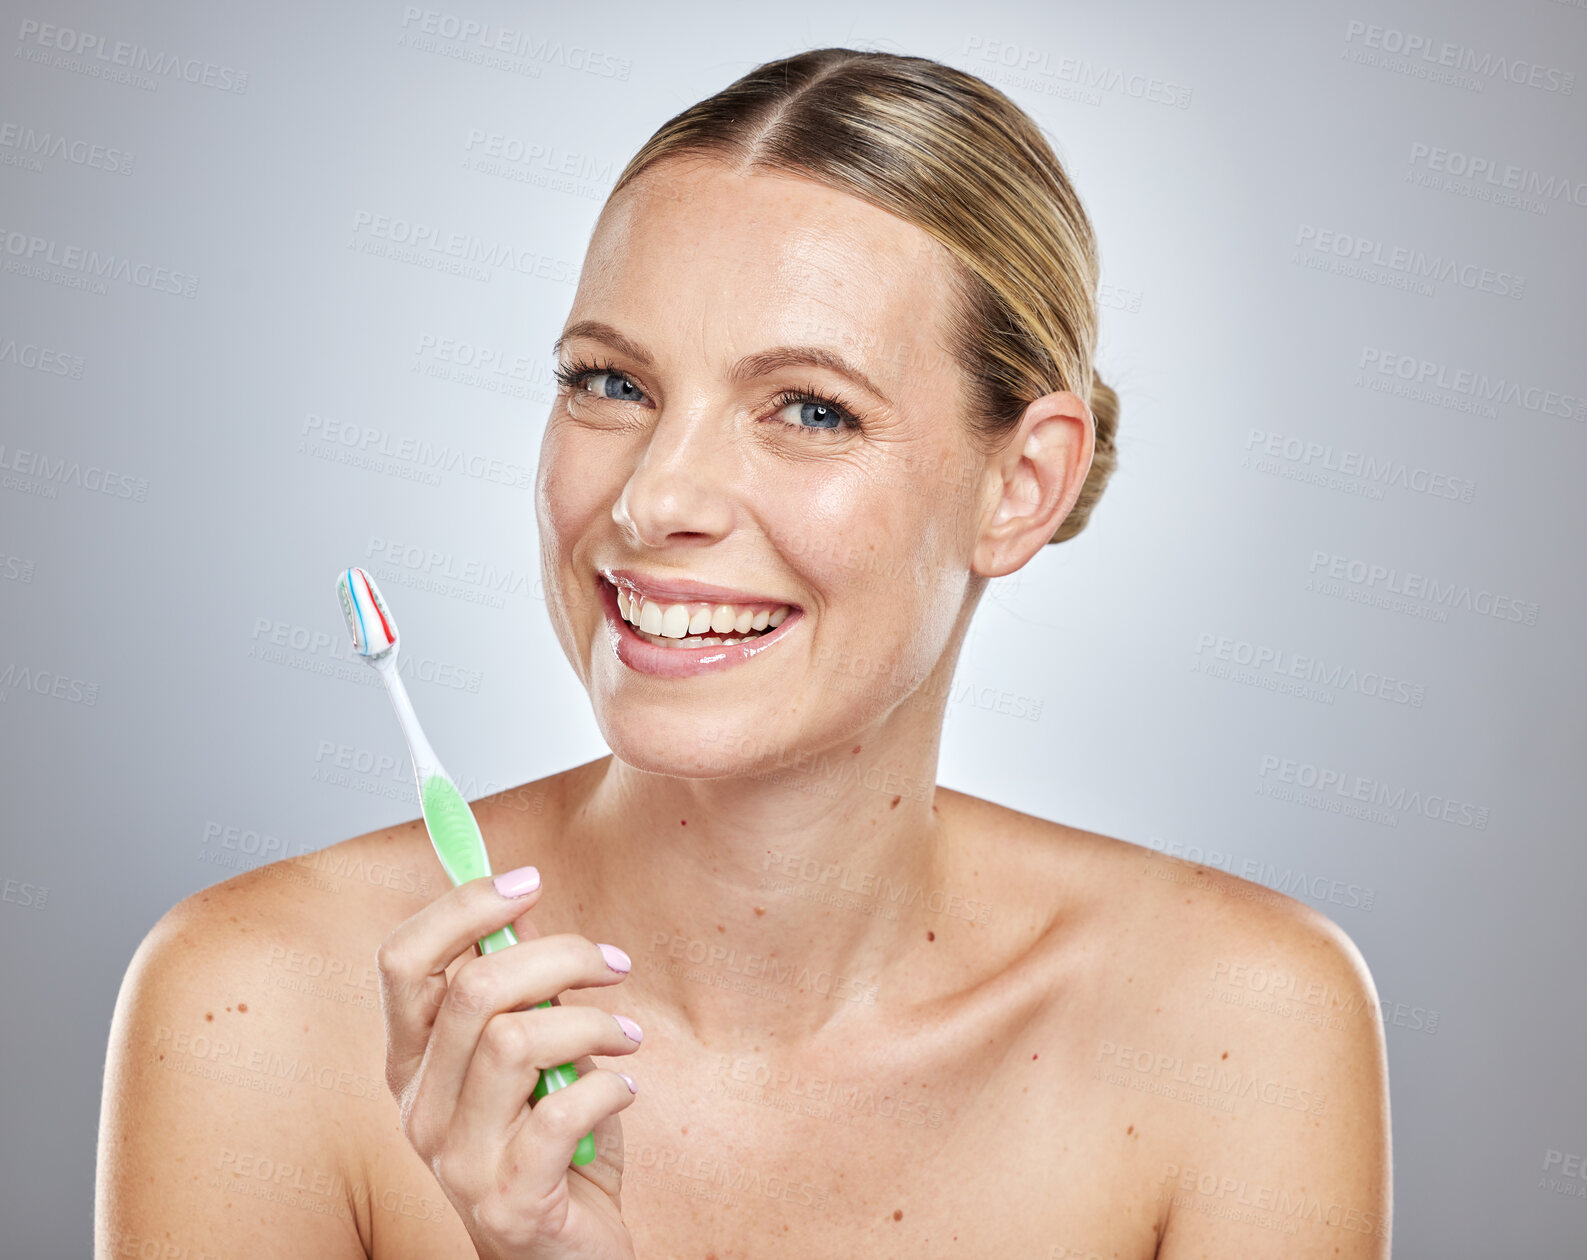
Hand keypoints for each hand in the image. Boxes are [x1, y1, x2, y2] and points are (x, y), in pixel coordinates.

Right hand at [376, 865, 640, 1258]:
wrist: (564, 1256)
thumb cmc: (552, 1144)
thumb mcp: (531, 1056)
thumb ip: (521, 993)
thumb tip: (525, 908)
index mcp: (413, 1063)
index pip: (401, 962)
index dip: (463, 907)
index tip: (528, 880)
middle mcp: (418, 1108)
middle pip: (473, 988)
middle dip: (559, 955)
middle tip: (613, 964)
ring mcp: (455, 1160)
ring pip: (515, 1040)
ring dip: (592, 1022)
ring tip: (624, 1037)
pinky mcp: (508, 1200)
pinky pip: (561, 1110)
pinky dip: (608, 1085)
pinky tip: (623, 1088)